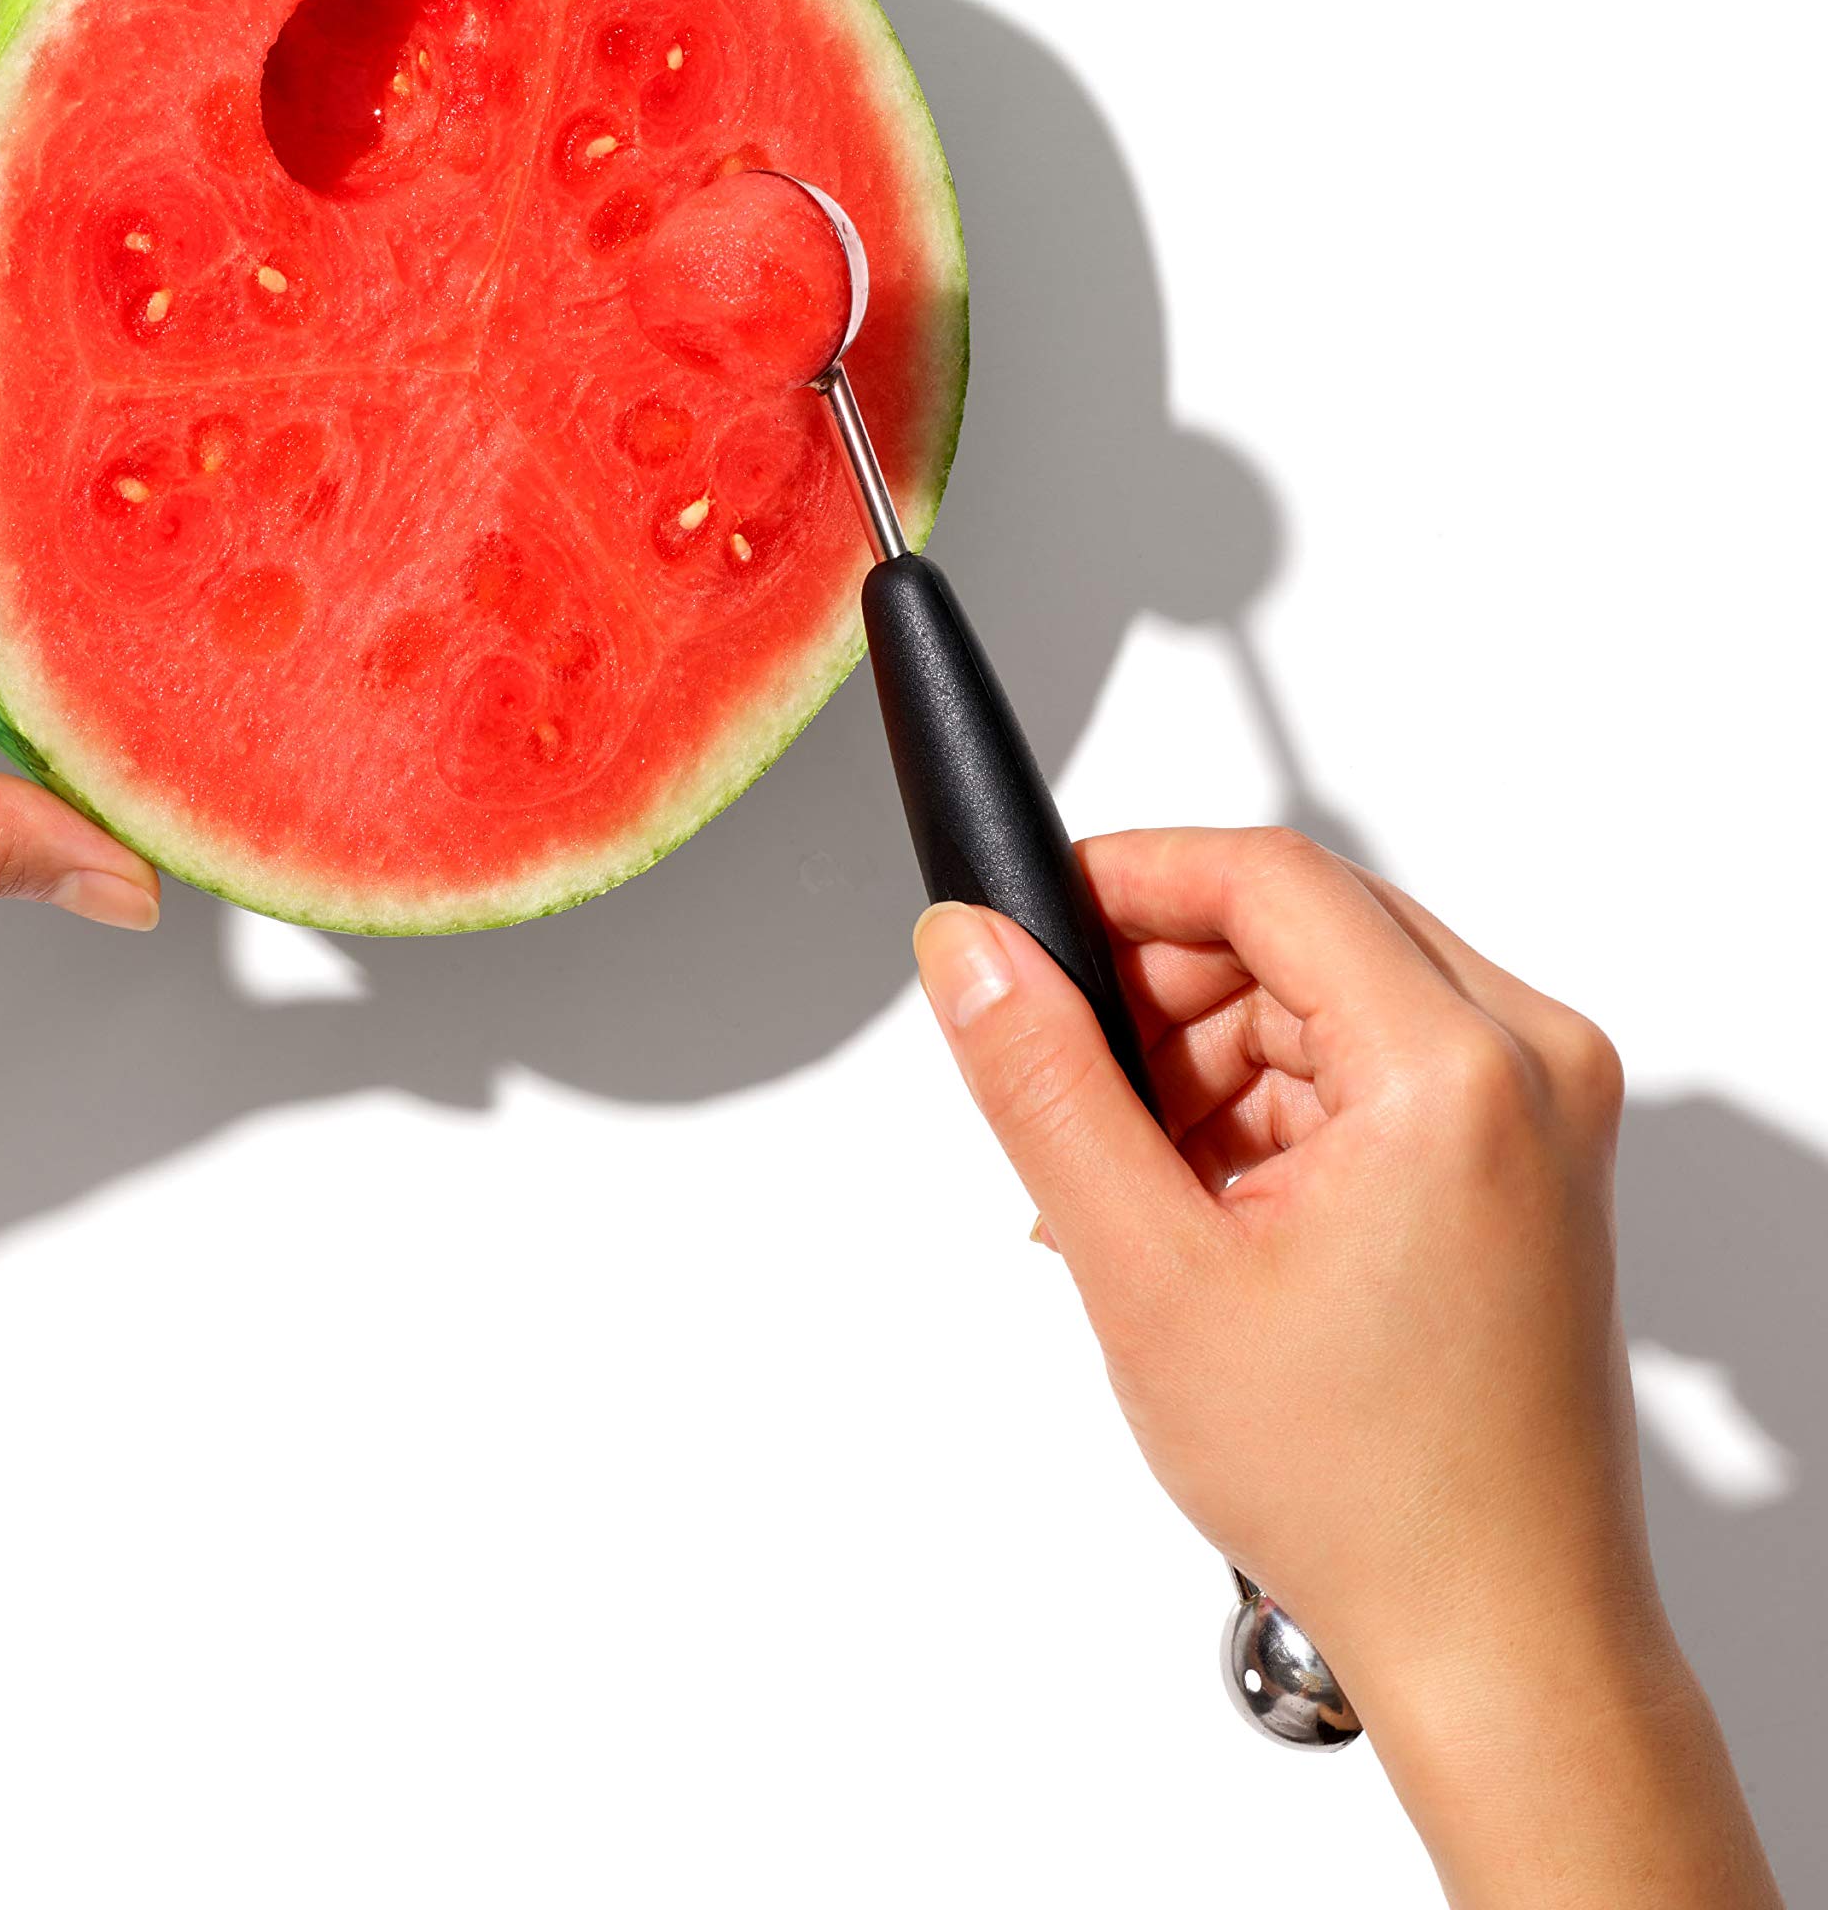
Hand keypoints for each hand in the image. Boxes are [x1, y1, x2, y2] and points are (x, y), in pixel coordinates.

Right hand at [914, 831, 1776, 1906]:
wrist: (1499, 1635)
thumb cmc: (1364, 1488)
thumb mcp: (1147, 1269)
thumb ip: (1042, 1083)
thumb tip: (971, 948)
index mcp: (1458, 1068)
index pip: (1265, 875)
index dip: (1126, 879)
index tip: (1031, 926)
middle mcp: (1530, 1061)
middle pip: (1293, 930)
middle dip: (1158, 1004)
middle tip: (1075, 1105)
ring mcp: (1540, 1107)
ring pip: (1318, 994)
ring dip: (1201, 1067)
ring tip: (1135, 1199)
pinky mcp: (1525, 1150)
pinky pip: (1362, 1061)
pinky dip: (1262, 1112)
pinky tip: (1198, 1213)